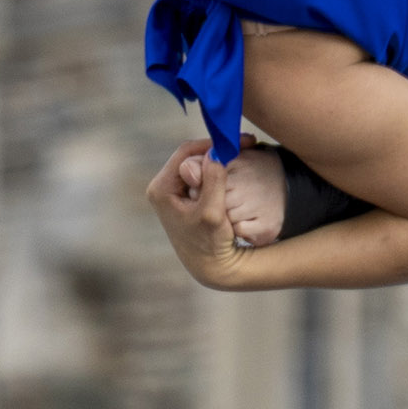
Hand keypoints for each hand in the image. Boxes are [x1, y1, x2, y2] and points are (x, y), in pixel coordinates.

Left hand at [145, 139, 246, 286]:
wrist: (210, 265)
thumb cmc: (209, 243)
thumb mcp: (212, 212)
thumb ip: (212, 182)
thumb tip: (215, 152)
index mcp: (162, 189)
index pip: (186, 152)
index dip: (213, 144)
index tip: (240, 142)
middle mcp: (162, 187)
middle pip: (191, 156)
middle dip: (218, 150)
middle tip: (245, 145)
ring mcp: (172, 192)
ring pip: (198, 163)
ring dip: (220, 158)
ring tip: (244, 152)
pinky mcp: (183, 196)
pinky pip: (201, 173)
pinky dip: (218, 169)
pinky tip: (236, 166)